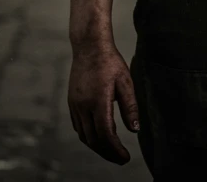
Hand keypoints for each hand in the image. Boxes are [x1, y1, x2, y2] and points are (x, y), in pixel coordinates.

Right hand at [67, 41, 140, 164]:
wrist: (89, 47)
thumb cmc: (110, 62)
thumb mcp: (125, 82)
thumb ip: (130, 106)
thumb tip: (135, 130)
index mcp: (98, 101)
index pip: (105, 134)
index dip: (115, 149)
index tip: (126, 158)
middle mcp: (83, 106)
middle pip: (93, 139)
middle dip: (107, 153)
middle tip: (121, 159)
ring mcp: (75, 105)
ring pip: (84, 135)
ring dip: (97, 147)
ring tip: (112, 151)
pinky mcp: (71, 103)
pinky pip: (78, 127)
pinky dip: (89, 137)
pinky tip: (99, 138)